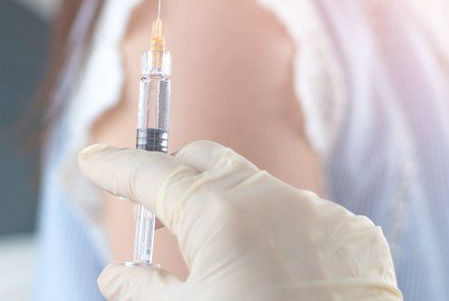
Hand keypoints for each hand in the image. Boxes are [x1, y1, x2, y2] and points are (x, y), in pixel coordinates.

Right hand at [78, 140, 402, 300]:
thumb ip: (142, 290)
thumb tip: (113, 275)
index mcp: (219, 214)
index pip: (151, 172)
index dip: (115, 167)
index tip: (93, 163)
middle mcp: (273, 198)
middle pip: (204, 162)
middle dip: (173, 176)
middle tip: (153, 212)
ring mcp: (319, 212)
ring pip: (257, 188)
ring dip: (230, 209)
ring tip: (223, 260)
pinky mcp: (355, 233)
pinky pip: (305, 216)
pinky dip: (280, 233)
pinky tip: (278, 276)